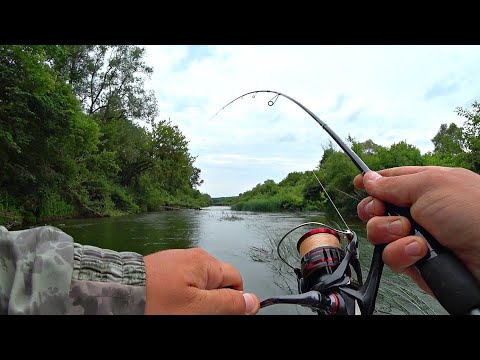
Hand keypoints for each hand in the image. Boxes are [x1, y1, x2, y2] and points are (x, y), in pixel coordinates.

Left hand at [144, 248, 259, 313]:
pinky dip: (181, 295)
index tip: (223, 316)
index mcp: (207, 263)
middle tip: (196, 314)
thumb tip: (254, 302)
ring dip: (196, 300)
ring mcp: (177, 261)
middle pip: (218, 282)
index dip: (235, 301)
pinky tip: (169, 304)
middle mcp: (194, 257)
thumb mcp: (198, 308)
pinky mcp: (163, 267)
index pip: (236, 280)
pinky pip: (182, 282)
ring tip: (179, 310)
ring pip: (199, 284)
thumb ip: (228, 304)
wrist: (116, 292)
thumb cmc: (157, 302)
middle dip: (213, 302)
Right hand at [354, 166, 479, 293]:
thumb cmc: (472, 213)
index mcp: (426, 187)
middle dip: (375, 210)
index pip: (391, 181)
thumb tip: (369, 179)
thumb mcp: (430, 185)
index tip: (359, 183)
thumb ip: (393, 183)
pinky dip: (402, 253)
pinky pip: (390, 257)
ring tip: (412, 234)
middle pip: (377, 209)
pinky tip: (419, 252)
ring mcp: (415, 237)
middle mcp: (418, 212)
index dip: (373, 182)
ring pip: (378, 234)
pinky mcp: (415, 262)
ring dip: (390, 232)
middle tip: (382, 210)